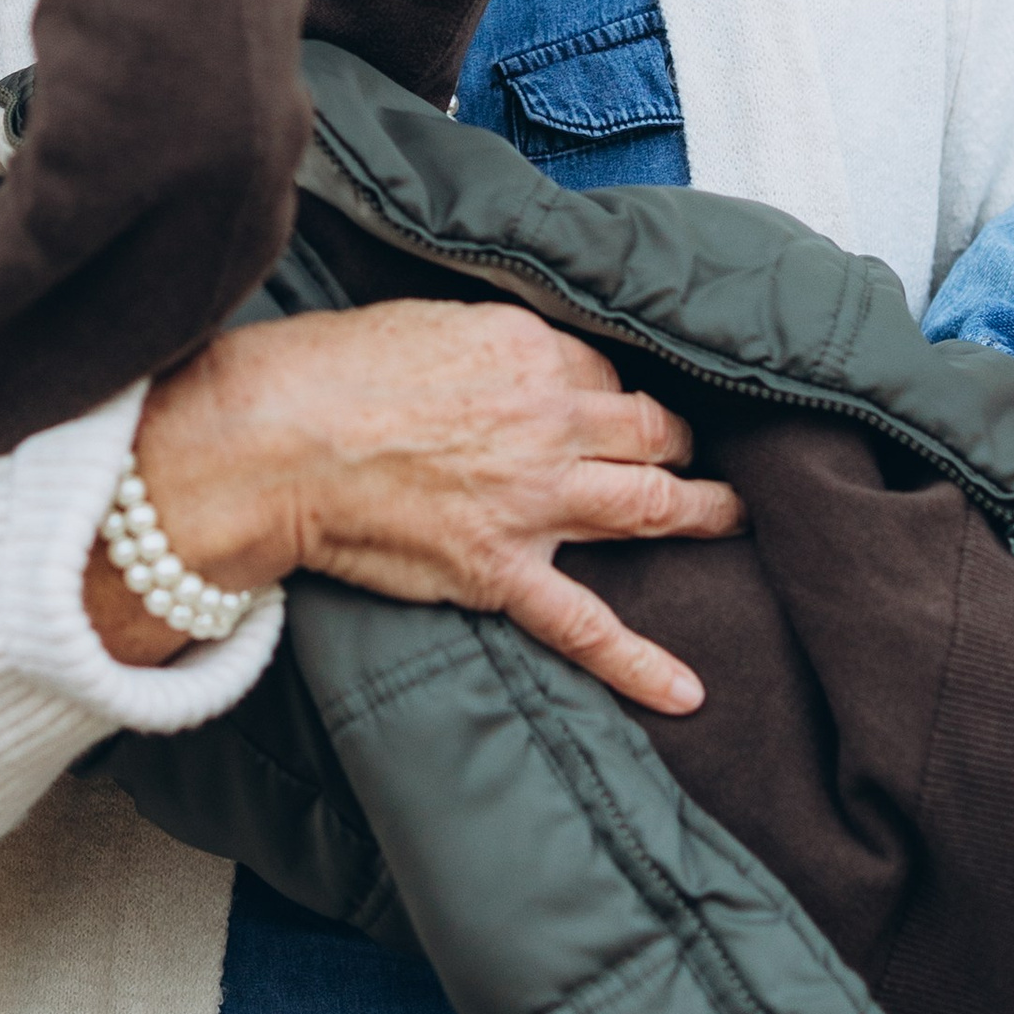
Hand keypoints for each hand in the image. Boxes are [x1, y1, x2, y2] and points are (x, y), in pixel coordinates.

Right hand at [86, 301, 743, 709]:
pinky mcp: (502, 572)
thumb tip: (517, 362)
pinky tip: (687, 690)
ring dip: (702, 513)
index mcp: (531, 356)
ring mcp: (534, 502)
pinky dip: (640, 663)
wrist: (278, 442)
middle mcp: (550, 425)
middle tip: (695, 454)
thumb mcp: (426, 323)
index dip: (617, 392)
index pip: (608, 375)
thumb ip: (489, 347)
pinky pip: (586, 625)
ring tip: (734, 517)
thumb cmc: (329, 372)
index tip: (619, 405)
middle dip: (680, 444)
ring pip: (650, 507)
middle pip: (651, 432)